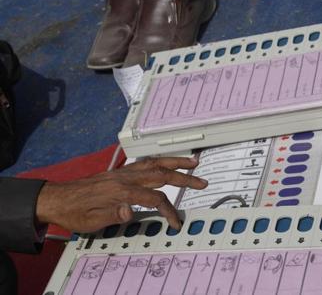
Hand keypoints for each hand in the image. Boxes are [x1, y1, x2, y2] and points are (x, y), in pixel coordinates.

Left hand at [35, 157, 206, 232]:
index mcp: (120, 191)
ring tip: (193, 162)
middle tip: (202, 181)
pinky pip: (146, 162)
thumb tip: (131, 210)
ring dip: (177, 162)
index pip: (154, 199)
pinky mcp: (121, 171)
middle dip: (184, 178)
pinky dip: (161, 161)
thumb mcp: (91, 221)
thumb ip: (113, 214)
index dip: (169, 211)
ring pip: (156, 163)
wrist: (57, 198)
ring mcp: (124, 172)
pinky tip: (169, 162)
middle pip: (162, 174)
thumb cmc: (74, 212)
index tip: (176, 221)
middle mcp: (125, 178)